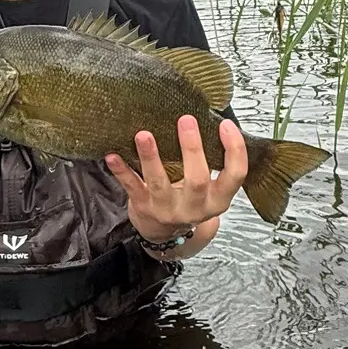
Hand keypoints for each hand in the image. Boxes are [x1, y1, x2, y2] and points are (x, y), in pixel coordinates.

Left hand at [105, 115, 247, 242]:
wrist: (163, 233)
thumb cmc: (187, 197)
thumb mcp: (209, 187)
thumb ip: (210, 160)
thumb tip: (209, 114)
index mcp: (217, 199)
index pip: (235, 175)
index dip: (234, 150)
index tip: (225, 124)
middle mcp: (195, 207)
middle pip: (198, 180)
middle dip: (192, 149)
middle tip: (186, 120)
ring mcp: (167, 209)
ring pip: (160, 183)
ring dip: (151, 158)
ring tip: (143, 135)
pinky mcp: (143, 207)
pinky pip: (131, 187)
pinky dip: (121, 171)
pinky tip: (112, 155)